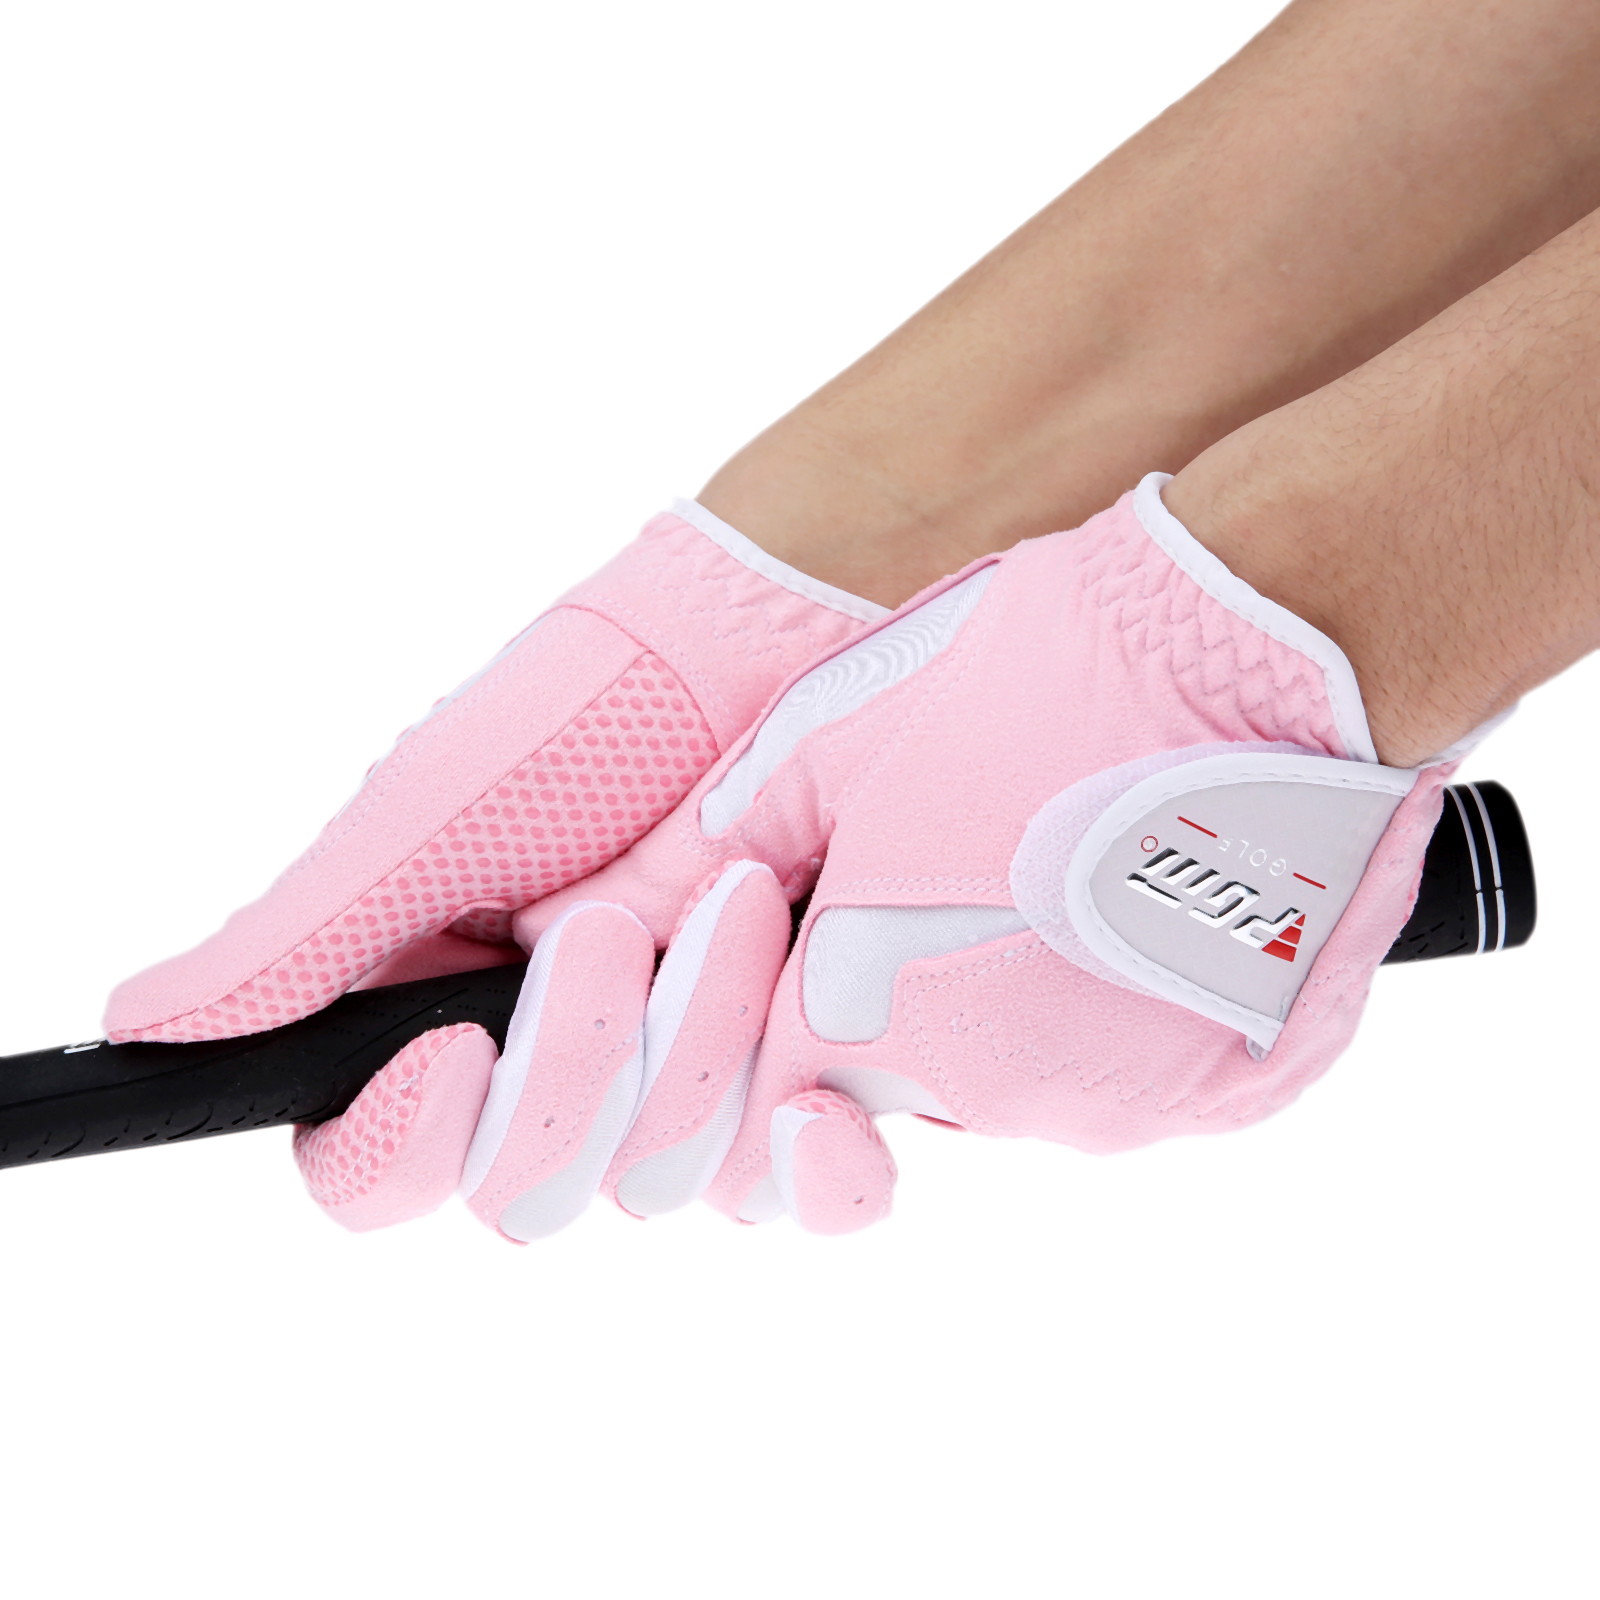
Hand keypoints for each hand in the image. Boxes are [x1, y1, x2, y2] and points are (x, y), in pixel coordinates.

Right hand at [103, 501, 882, 1228]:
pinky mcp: (759, 1066)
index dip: (406, 1139)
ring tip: (732, 896)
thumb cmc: (592, 709)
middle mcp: (533, 1060)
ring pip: (646, 1179)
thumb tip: (136, 1026)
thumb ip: (299, 938)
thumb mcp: (432, 815)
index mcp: (423, 1010)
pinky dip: (778, 1094)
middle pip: (520, 1188)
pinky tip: (788, 985)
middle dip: (574, 1064)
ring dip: (690, 1039)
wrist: (769, 646)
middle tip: (616, 920)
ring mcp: (651, 1070)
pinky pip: (761, 1165)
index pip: (373, 1163)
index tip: (458, 1048)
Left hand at [489, 473, 1463, 1236]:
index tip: (795, 955)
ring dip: (1010, 1008)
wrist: (1260, 645)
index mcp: (877, 1020)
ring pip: (1018, 1087)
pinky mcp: (1236, 1092)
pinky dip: (1119, 1014)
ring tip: (1055, 862)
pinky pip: (1134, 1078)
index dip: (757, 1036)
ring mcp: (1129, 1105)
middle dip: (888, 1011)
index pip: (764, 1103)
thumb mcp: (834, 734)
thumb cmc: (1034, 669)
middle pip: (895, 1094)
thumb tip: (620, 906)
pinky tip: (1142, 899)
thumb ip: (719, 843)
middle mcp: (1001, 1098)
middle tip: (945, 874)